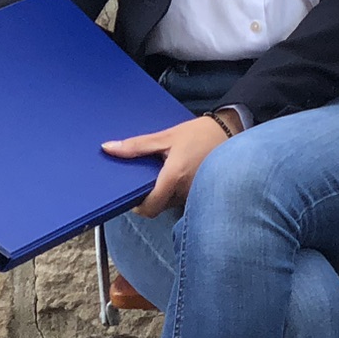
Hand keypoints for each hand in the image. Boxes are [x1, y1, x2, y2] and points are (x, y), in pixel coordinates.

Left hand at [103, 115, 231, 216]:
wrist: (231, 130)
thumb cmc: (199, 133)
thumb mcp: (166, 136)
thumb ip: (136, 145)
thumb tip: (107, 148)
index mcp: (174, 176)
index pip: (150, 207)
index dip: (137, 206)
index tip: (132, 195)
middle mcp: (186, 190)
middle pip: (159, 207)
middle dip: (149, 197)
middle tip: (146, 179)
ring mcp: (196, 194)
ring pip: (171, 204)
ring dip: (163, 194)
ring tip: (164, 173)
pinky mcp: (203, 194)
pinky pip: (182, 199)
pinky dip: (175, 191)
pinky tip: (178, 175)